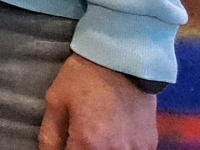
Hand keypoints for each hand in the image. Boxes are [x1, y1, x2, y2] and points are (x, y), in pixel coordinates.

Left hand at [39, 55, 158, 149]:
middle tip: (78, 137)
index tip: (64, 144)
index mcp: (88, 143)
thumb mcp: (56, 101)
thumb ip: (49, 136)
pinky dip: (119, 148)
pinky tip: (112, 135)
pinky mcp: (149, 144)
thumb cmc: (84, 77)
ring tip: (96, 134)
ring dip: (100, 149)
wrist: (122, 58)